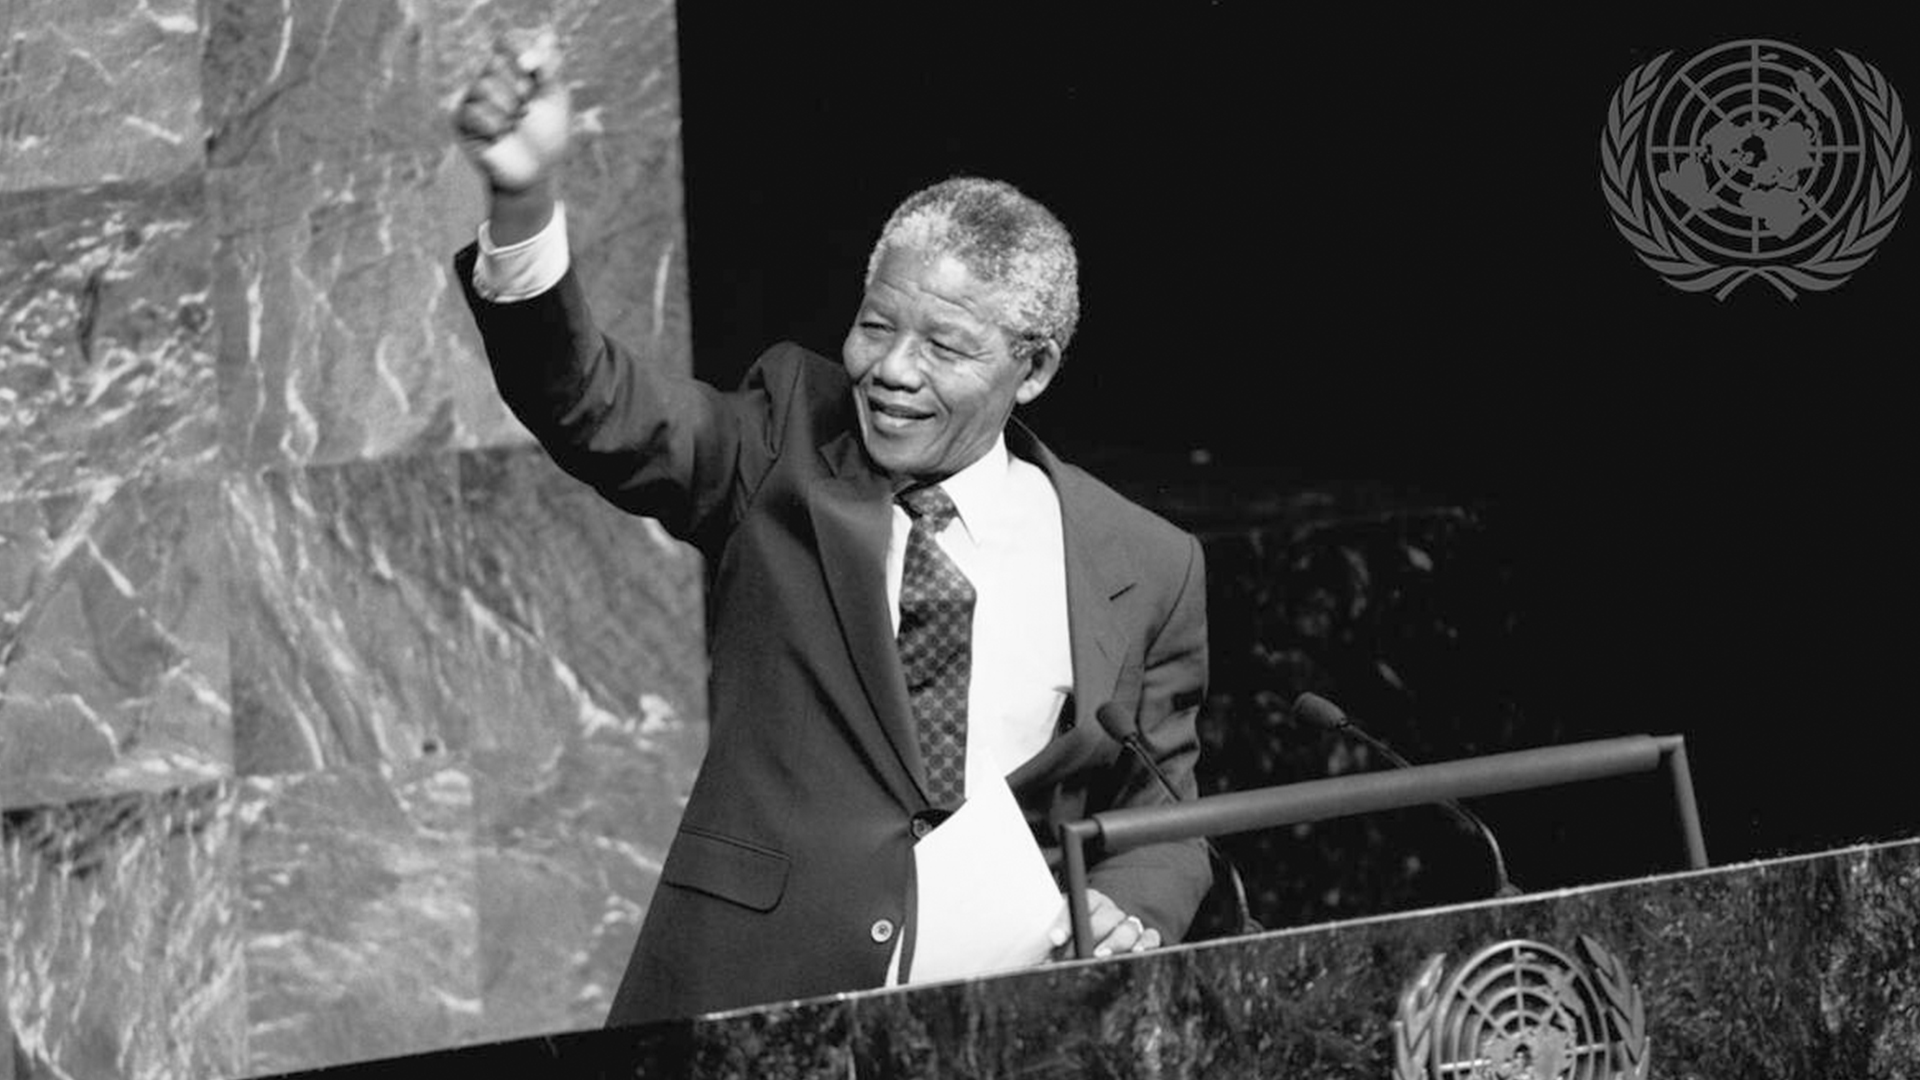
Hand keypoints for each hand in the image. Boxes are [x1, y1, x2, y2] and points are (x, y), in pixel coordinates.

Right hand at [453, 28, 570, 194]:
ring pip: (483, 85)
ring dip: (508, 109)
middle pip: (494, 62)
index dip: (518, 50)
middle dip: (518, 88)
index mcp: (512, 70)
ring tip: (515, 125)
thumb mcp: (556, 99)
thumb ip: (549, 68)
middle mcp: (490, 79)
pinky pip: (473, 111)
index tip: (533, 68)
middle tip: (526, 108)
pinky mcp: (462, 120)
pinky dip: (494, 126)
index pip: (505, 42)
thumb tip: (544, 37)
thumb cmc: (548, 136)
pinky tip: (500, 136)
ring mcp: (474, 99)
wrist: (536, 171)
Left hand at [1047, 889, 1161, 959]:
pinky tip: (1136, 953)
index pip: (1079, 904)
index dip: (1067, 921)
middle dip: (1091, 936)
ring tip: (1101, 956)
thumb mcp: (1058, 936)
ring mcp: (1129, 923)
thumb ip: (1052, 942)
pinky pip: (1151, 937)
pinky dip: (1146, 944)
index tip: (1056, 939)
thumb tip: (1041, 958)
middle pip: (1106, 917)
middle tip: (1077, 955)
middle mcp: (1110, 910)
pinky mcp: (1145, 938)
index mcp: (1089, 902)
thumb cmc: (1072, 941)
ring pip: (1128, 928)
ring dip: (1115, 943)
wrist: (1095, 939)